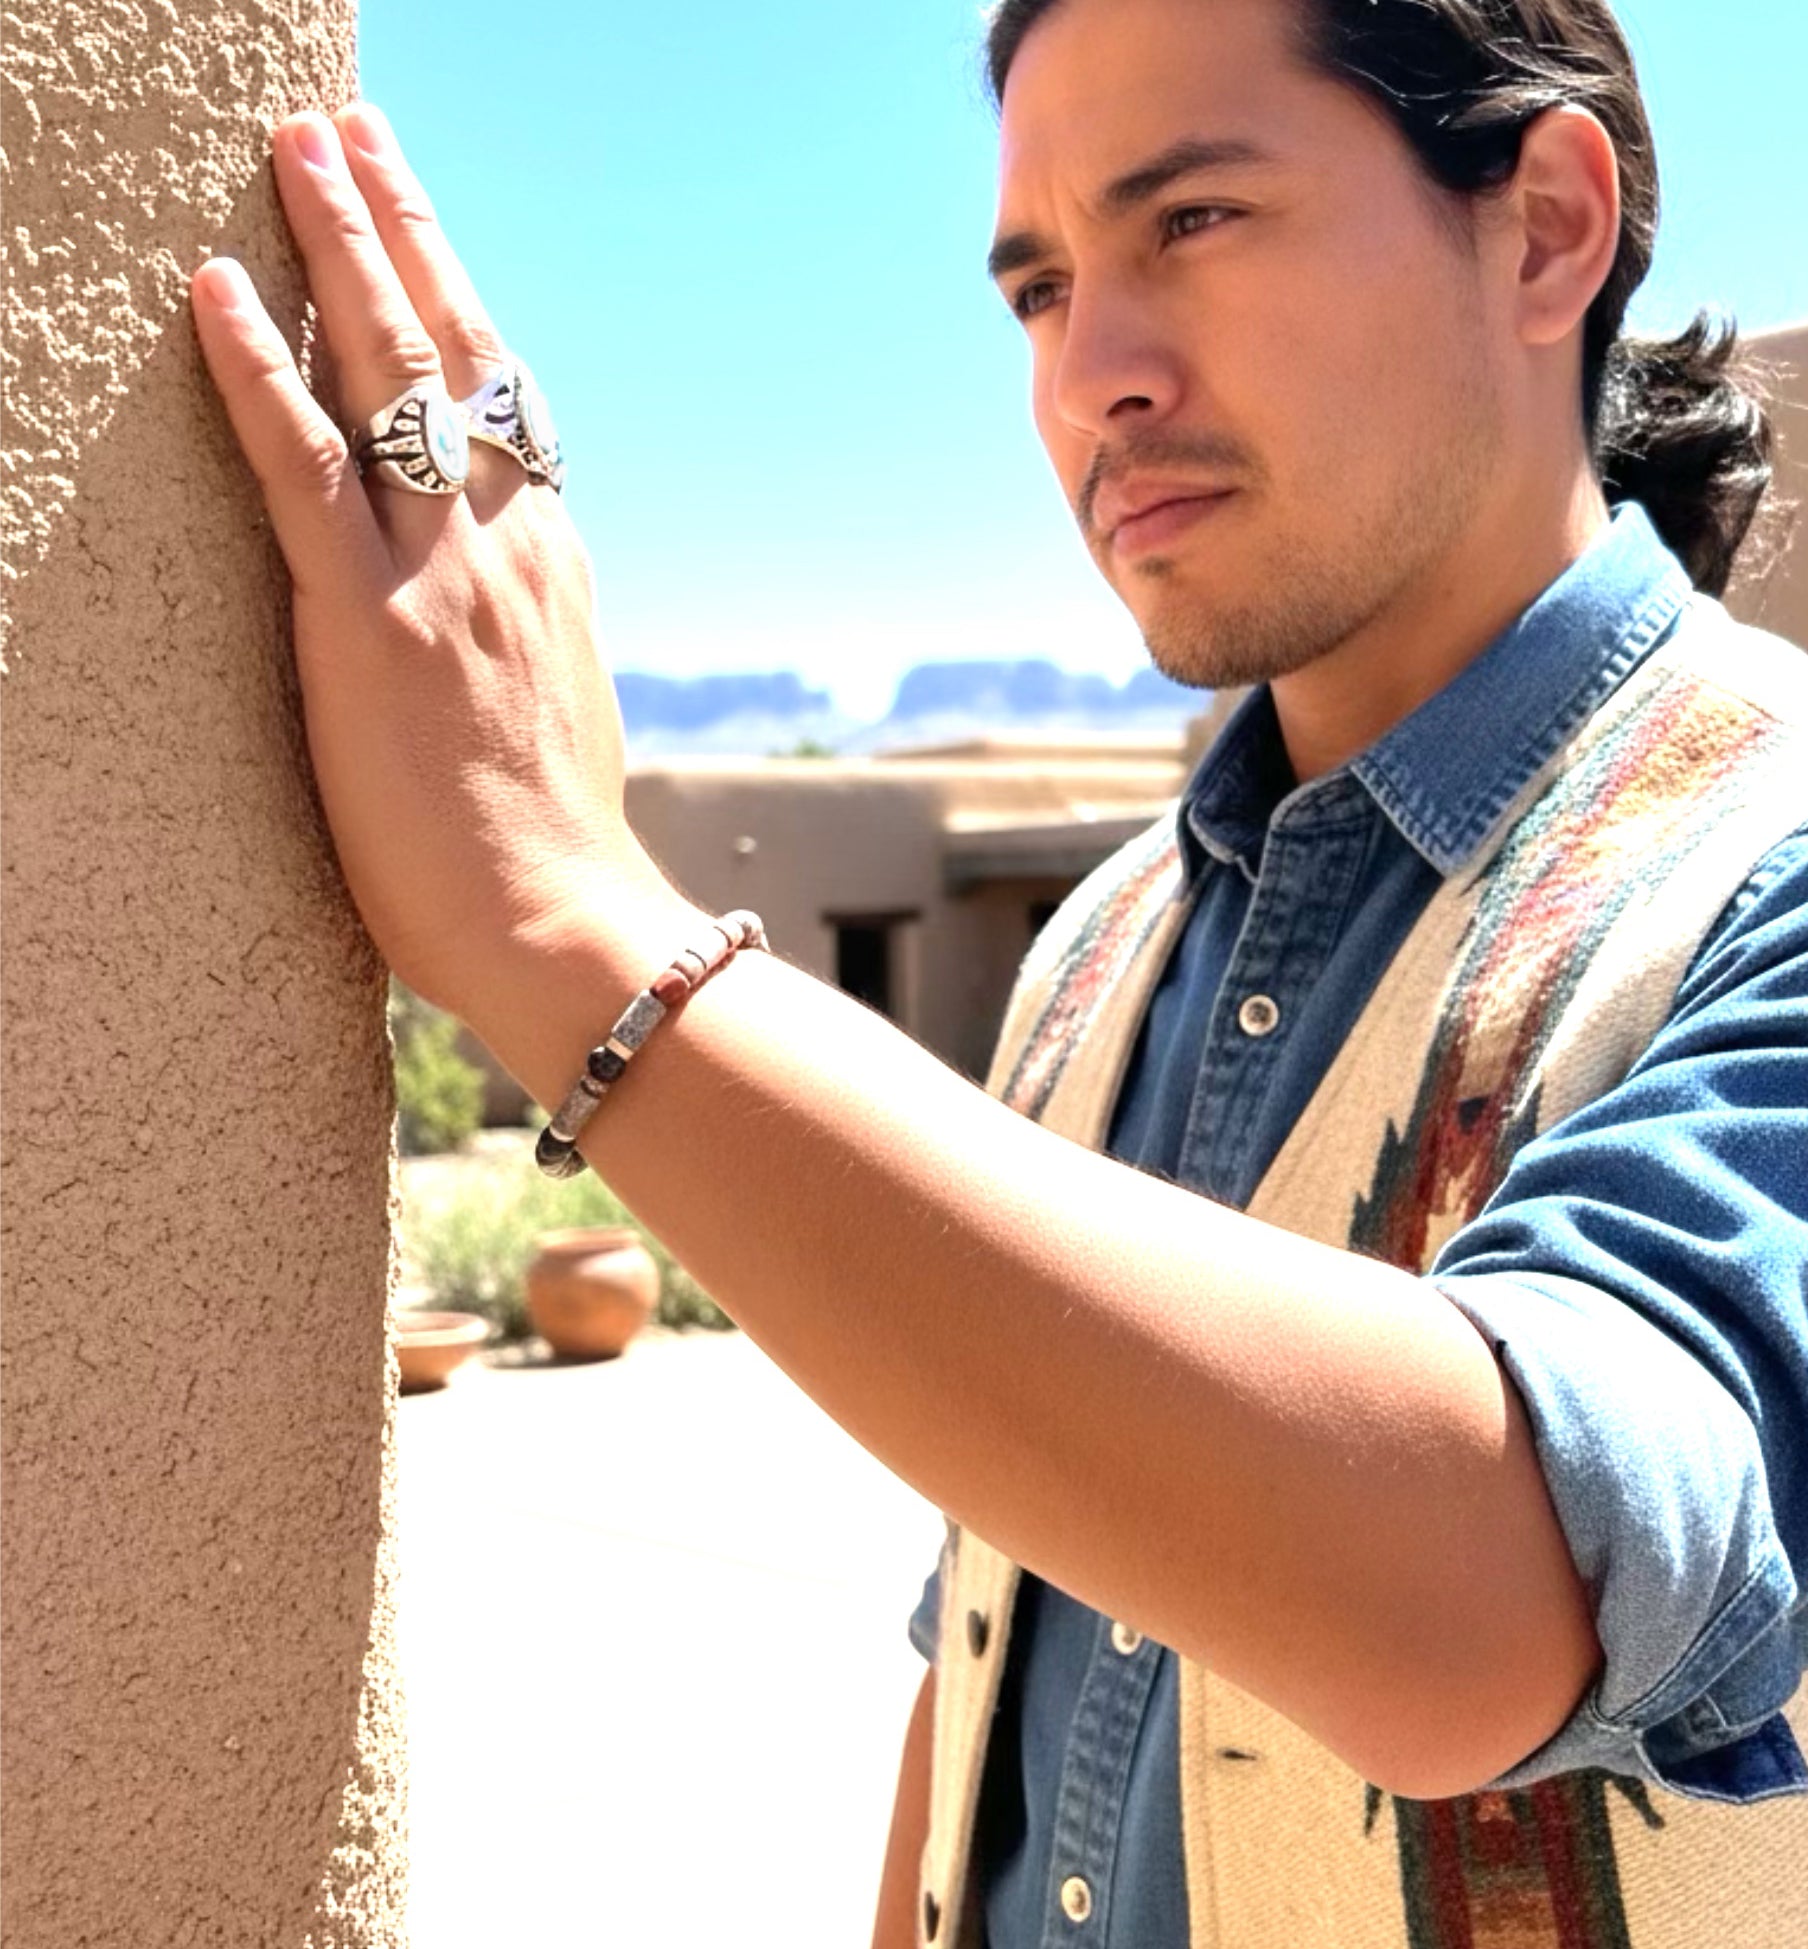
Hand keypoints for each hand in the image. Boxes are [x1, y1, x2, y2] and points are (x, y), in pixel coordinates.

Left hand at [190, 105, 675, 1020]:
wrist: (566, 930)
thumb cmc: (552, 856)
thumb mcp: (556, 721)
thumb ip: (527, 645)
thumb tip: (498, 626)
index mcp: (554, 570)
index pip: (508, 411)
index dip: (466, 312)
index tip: (433, 240)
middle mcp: (510, 546)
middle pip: (457, 356)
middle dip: (402, 233)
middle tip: (354, 132)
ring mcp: (444, 575)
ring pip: (391, 375)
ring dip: (339, 248)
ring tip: (298, 148)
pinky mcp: (368, 622)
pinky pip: (302, 465)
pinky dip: (253, 367)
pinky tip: (213, 285)